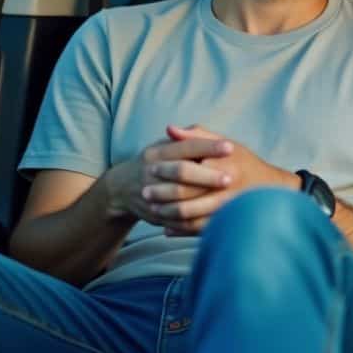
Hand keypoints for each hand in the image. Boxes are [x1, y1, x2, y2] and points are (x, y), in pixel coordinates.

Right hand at [106, 132, 233, 224]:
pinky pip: (177, 220)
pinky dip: (196, 220)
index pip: (185, 147)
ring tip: (226, 200)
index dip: (208, 147)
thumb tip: (204, 131)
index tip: (230, 148)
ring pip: (178, 198)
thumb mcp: (165, 147)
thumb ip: (187, 139)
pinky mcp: (154, 215)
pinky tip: (215, 218)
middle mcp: (151, 172)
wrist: (121, 189)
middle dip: (206, 175)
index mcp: (157, 153)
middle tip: (230, 177)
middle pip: (181, 172)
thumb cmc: (154, 162)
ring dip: (202, 200)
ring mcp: (151, 195)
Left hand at [145, 125, 296, 235]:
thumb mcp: (224, 143)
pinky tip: (167, 227)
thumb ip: (197, 136)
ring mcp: (228, 207)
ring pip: (189, 215)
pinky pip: (198, 230)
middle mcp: (228, 186)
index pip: (188, 168)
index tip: (149, 169)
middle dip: (162, 193)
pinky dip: (180, 229)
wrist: (270, 188)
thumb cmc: (244, 162)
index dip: (166, 170)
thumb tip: (170, 129)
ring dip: (168, 213)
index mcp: (225, 163)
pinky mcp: (227, 222)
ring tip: (153, 209)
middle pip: (185, 193)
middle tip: (145, 193)